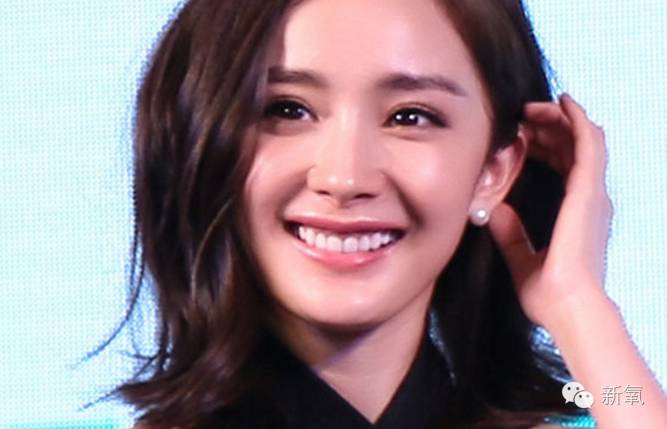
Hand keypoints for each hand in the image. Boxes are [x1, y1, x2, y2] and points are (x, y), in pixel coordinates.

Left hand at [488, 94, 612, 327]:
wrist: (566, 307)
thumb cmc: (548, 292)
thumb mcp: (521, 257)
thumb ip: (510, 233)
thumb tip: (494, 210)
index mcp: (576, 212)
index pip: (561, 164)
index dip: (541, 145)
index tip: (517, 136)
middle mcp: (589, 198)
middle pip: (570, 147)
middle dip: (546, 128)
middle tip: (521, 117)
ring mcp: (592, 193)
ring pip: (580, 139)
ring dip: (558, 119)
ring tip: (533, 108)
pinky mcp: (590, 191)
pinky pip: (589, 143)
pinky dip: (577, 120)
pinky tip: (561, 102)